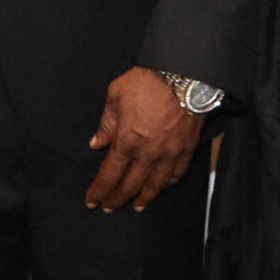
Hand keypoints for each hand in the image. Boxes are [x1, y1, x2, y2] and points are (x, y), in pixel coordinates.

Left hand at [86, 67, 203, 211]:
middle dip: (117, 199)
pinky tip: (162, 186)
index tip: (92, 201)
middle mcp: (148, 153)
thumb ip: (106, 123)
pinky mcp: (187, 148)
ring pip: (155, 185)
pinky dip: (168, 183)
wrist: (184, 73)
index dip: (99, 191)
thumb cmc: (148, 80)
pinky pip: (177, 173)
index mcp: (127, 140)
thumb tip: (96, 143)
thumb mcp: (116, 95)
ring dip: (144, 199)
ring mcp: (170, 153)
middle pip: (130, 186)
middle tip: (110, 207)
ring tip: (137, 206)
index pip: (109, 175)